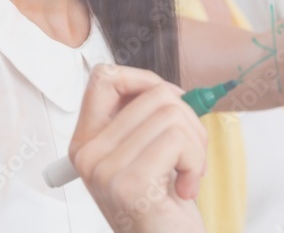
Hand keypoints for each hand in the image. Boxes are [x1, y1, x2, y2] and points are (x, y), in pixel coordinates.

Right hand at [69, 64, 206, 232]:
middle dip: (189, 119)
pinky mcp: (130, 183)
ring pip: (171, 114)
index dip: (144, 79)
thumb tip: (169, 89)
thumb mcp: (142, 155)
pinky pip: (178, 141)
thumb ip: (143, 120)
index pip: (104, 77)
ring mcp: (105, 169)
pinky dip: (196, 162)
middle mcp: (88, 154)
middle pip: (154, 94)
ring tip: (188, 173)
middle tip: (189, 155)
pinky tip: (186, 188)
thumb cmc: (161, 207)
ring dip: (196, 144)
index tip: (170, 103)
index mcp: (87, 141)